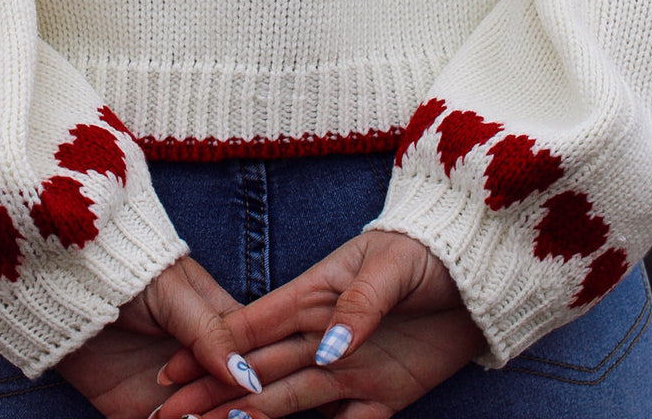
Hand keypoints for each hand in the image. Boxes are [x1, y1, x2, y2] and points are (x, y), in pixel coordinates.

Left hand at [56, 255, 249, 418]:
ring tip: (179, 415)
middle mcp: (202, 366)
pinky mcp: (134, 412)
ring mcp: (172, 393)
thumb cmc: (130, 274)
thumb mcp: (174, 293)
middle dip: (225, 414)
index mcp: (223, 329)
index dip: (252, 388)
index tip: (247, 401)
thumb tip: (245, 374)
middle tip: (199, 413)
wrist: (70, 285)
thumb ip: (208, 330)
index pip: (252, 365)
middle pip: (230, 403)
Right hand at [155, 231, 487, 418]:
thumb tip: (329, 348)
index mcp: (316, 293)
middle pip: (257, 370)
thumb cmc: (431, 250)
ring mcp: (350, 368)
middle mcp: (323, 334)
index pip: (254, 327)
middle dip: (210, 394)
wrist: (480, 273)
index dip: (211, 351)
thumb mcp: (394, 266)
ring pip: (287, 402)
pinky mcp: (383, 395)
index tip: (171, 374)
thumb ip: (360, 305)